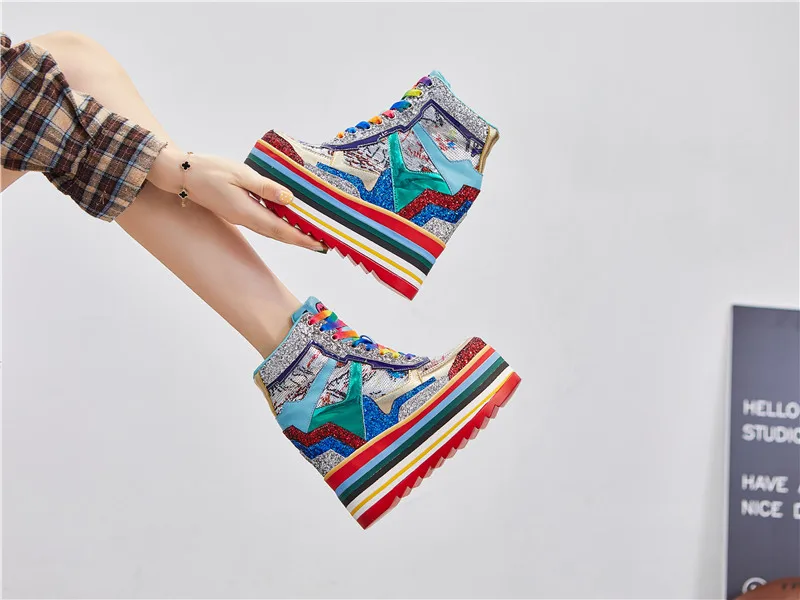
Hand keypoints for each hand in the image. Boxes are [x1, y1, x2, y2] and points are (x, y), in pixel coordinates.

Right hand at [148, 146, 324, 250]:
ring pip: (271, 230)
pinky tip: (286, 220)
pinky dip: (278, 225)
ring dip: (290, 234)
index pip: (281, 229)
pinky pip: (263, 222)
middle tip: (321, 244)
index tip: (319, 244)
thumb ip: (265, 187)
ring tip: (309, 234)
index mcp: (247, 211)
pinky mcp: (237, 212)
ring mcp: (241, 217)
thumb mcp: (240, 174)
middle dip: (300, 240)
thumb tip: (289, 199)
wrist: (182, 173)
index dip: (302, 238)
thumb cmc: (209, 169)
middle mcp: (246, 219)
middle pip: (279, 234)